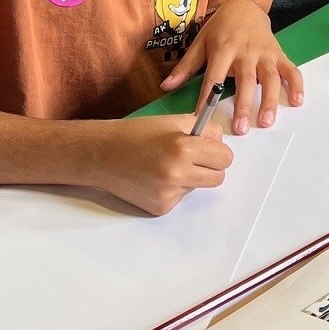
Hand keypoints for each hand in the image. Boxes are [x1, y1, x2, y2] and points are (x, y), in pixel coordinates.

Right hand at [87, 114, 232, 215]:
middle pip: (218, 178)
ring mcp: (168, 195)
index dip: (218, 151)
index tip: (210, 148)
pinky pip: (180, 197)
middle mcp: (177, 174)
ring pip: (198, 187)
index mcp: (183, 148)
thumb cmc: (137, 134)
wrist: (103, 155)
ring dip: (191, 177)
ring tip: (166, 165)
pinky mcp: (160, 208)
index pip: (225, 158)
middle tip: (195, 158)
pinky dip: (174, 188)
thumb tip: (221, 142)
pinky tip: (155, 178)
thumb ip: (204, 130)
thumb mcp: (174, 121)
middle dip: (211, 167)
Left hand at [161, 0, 303, 134]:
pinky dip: (296, 85)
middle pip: (245, 80)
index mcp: (223, 49)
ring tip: (266, 121)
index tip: (202, 117)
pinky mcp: (279, 54)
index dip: (207, 97)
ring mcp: (265, 53)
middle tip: (240, 128)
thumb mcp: (200, 42)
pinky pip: (291, 70)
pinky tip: (297, 101)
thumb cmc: (221, 28)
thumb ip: (185, 66)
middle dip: (243, 105)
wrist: (245, 6)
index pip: (214, 76)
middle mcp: (246, 52)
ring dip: (270, 100)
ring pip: (270, 78)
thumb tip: (165, 87)